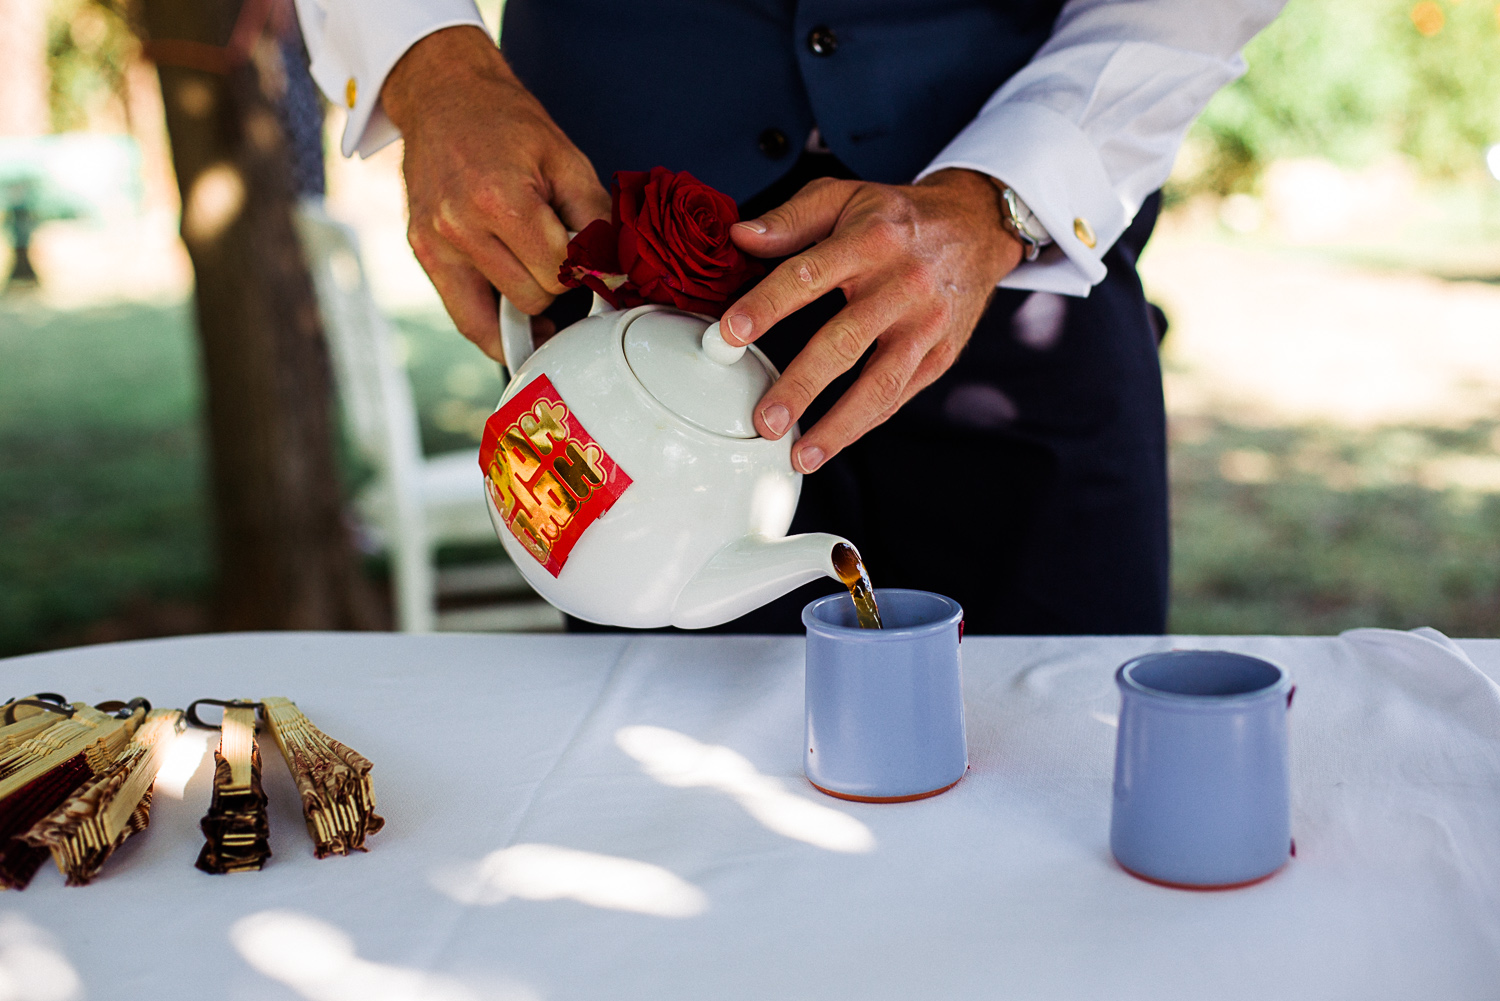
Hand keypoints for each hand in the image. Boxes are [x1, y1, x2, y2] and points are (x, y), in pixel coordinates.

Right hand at [382, 26, 609, 360]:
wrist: (444, 97)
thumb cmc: (506, 124)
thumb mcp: (566, 160)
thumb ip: (594, 220)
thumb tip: (611, 272)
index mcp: (500, 199)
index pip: (560, 270)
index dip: (585, 268)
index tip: (592, 260)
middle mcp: (460, 228)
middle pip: (533, 298)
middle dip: (557, 283)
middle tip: (560, 255)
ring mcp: (436, 246)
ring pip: (503, 318)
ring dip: (530, 301)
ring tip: (538, 273)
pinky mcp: (424, 256)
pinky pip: (467, 321)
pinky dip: (498, 332)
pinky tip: (522, 329)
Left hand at [723, 169, 1022, 471]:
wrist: (976, 227)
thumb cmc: (899, 217)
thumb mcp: (846, 197)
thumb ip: (790, 219)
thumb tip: (740, 237)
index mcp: (870, 241)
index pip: (808, 275)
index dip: (767, 305)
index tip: (730, 334)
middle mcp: (902, 285)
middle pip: (845, 341)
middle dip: (801, 385)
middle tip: (765, 419)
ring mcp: (925, 325)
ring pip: (880, 383)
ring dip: (838, 425)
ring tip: (801, 455)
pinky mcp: (941, 354)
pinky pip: (899, 396)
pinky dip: (864, 423)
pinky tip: (833, 443)